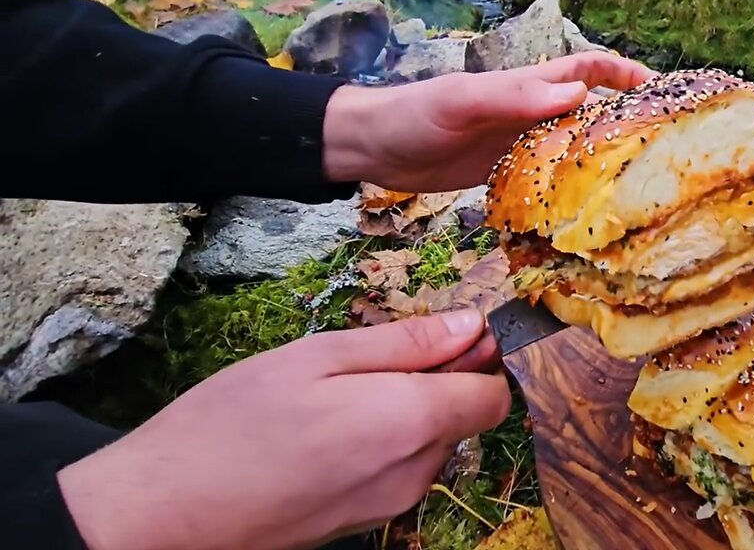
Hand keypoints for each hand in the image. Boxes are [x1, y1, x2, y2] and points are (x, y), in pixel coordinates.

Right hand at [57, 311, 509, 549]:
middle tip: (370, 357)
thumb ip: (405, 343)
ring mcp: (388, 505)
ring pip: (426, 445)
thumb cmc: (231, 425)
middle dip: (435, 382)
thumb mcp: (316, 357)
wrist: (165, 513)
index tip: (451, 335)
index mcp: (410, 422)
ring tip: (332, 394)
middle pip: (460, 419)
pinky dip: (376, 443)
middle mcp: (412, 472)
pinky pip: (393, 471)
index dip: (478, 361)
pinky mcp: (360, 523)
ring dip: (402, 412)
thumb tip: (469, 326)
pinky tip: (322, 429)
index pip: (492, 397)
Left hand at [321, 50, 656, 192]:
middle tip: (664, 153)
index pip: (589, 70)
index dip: (627, 72)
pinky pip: (545, 183)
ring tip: (636, 190)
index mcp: (528, 88)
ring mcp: (518, 147)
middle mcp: (530, 115)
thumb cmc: (413, 113)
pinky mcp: (503, 177)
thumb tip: (580, 94)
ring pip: (572, 151)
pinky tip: (583, 215)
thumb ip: (515, 97)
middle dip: (626, 124)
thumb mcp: (463, 102)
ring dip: (600, 164)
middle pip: (591, 114)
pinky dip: (567, 194)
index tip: (664, 90)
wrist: (370, 147)